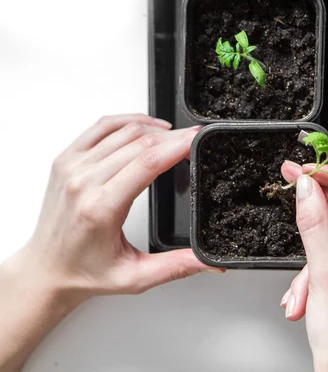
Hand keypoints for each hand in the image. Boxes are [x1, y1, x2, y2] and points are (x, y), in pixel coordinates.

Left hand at [8, 114, 222, 301]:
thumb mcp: (135, 277)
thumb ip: (176, 267)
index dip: (177, 146)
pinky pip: (101, 127)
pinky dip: (128, 121)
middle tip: (196, 138)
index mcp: (100, 208)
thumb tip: (210, 261)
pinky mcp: (66, 160)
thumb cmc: (84, 272)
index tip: (198, 139)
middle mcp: (82, 182)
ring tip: (176, 135)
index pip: (146, 163)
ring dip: (154, 128)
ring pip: (121, 130)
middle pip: (138, 143)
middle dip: (173, 137)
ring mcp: (71, 167)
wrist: (46, 271)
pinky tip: (145, 126)